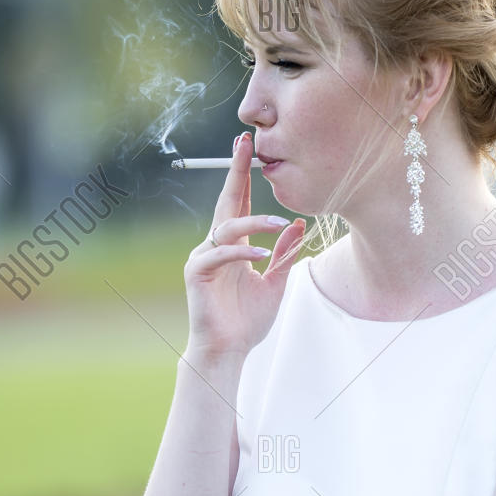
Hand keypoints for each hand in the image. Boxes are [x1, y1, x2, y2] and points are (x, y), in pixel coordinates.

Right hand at [184, 131, 305, 360]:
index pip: (239, 203)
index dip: (245, 176)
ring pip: (227, 227)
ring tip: (280, 223)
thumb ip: (284, 253)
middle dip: (236, 172)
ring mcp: (203, 257)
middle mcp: (215, 245)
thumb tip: (299, 223)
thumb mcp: (276, 282)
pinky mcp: (196, 273)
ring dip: (255, 221)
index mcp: (233, 245)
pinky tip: (260, 253)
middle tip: (246, 145)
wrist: (228, 350)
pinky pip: (220, 254)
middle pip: (226, 201)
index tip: (251, 149)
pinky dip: (241, 251)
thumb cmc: (248, 320)